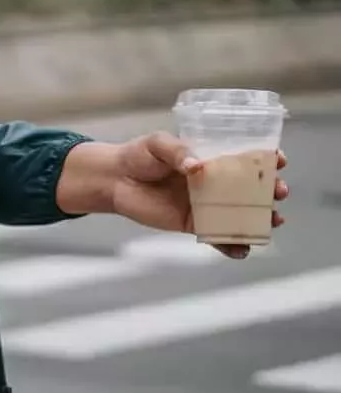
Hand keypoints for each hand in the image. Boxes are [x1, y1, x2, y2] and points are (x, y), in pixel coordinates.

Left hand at [58, 134, 289, 259]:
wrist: (114, 179)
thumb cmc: (138, 155)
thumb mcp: (157, 144)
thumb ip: (177, 152)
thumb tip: (196, 167)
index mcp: (212, 158)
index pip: (246, 157)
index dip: (267, 159)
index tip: (278, 160)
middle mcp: (216, 182)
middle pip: (253, 189)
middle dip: (272, 191)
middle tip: (278, 192)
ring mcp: (207, 205)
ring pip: (243, 214)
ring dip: (262, 219)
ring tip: (272, 220)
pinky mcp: (194, 224)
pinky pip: (219, 237)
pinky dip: (233, 245)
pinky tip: (242, 249)